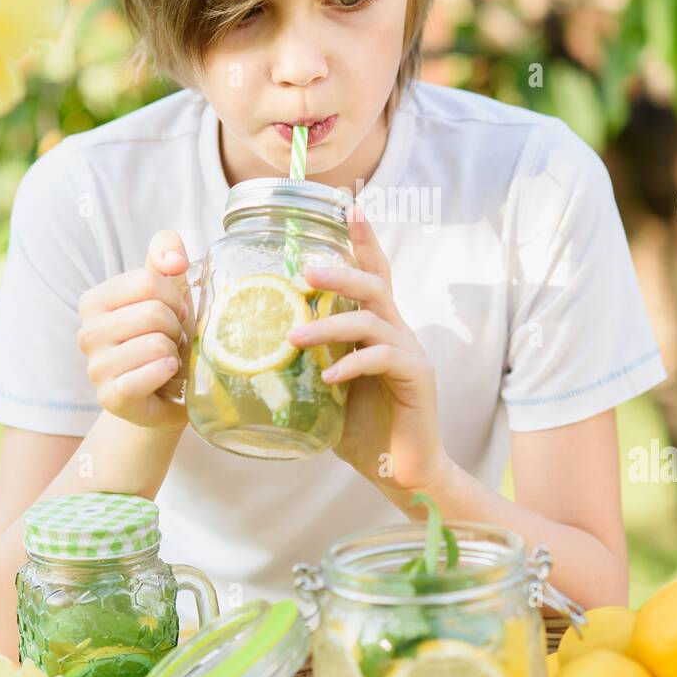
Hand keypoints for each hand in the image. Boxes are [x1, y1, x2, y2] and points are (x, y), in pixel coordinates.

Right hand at [76, 230, 194, 432]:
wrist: (164, 393)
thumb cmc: (164, 336)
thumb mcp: (167, 290)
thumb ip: (166, 256)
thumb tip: (174, 258)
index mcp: (95, 300)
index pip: (147, 280)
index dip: (174, 297)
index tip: (174, 313)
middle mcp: (87, 332)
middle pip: (154, 312)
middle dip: (177, 327)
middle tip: (173, 340)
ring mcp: (95, 367)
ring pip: (156, 344)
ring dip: (175, 352)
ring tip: (168, 358)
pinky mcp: (110, 397)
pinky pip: (149, 374)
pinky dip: (168, 372)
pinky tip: (166, 375)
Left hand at [285, 203, 451, 496]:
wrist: (403, 472)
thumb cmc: (362, 430)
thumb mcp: (326, 389)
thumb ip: (309, 363)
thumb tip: (258, 347)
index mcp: (379, 328)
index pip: (374, 273)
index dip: (362, 239)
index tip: (347, 204)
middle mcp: (399, 333)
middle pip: (375, 285)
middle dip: (341, 271)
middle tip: (304, 272)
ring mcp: (411, 355)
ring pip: (373, 321)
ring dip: (330, 325)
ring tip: (294, 337)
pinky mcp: (418, 380)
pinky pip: (383, 359)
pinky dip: (351, 365)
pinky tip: (327, 377)